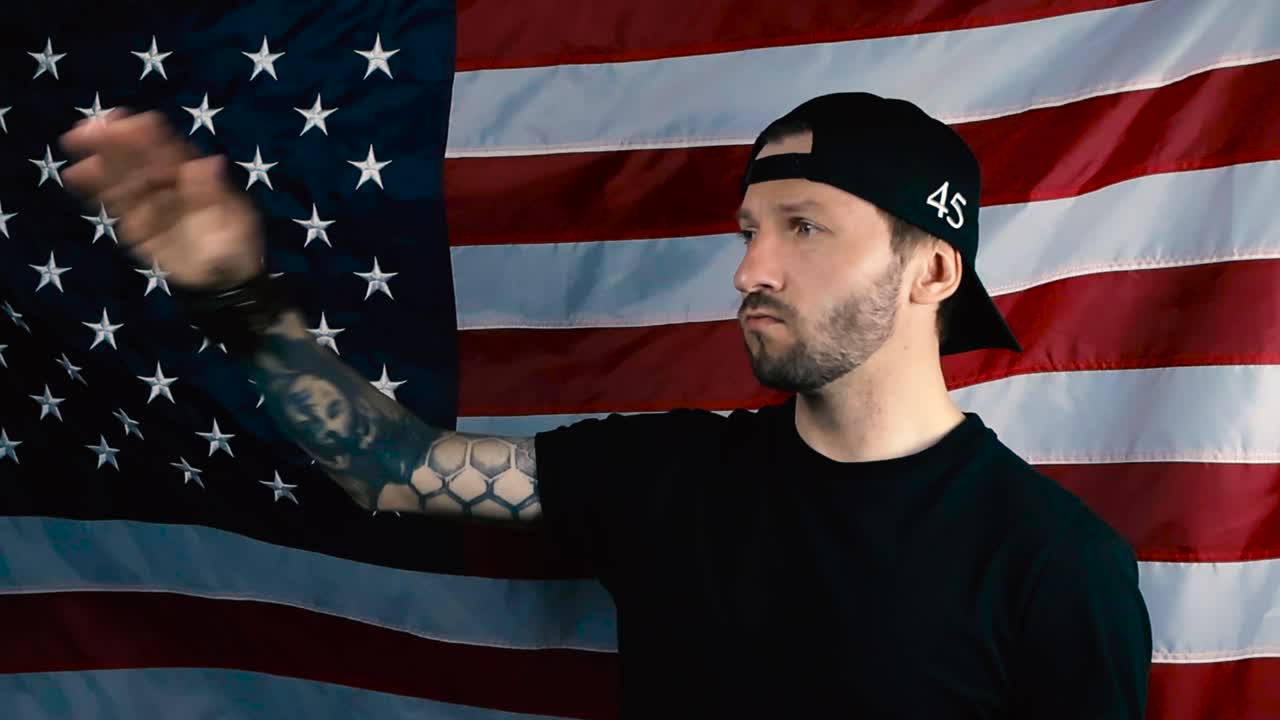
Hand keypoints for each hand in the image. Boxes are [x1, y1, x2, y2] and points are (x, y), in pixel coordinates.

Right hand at [59, 109, 264, 290]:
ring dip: (99, 158)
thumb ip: (217, 194)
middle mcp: (169, 182)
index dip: (151, 135)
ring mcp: (150, 200)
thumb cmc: (236, 246)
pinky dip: (94, 188)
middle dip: (115, 139)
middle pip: (140, 156)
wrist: (223, 281)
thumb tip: (210, 162)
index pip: (171, 149)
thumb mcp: (236, 222)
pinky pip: (113, 201)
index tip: (131, 121)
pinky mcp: (134, 221)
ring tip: (75, 143)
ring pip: (121, 174)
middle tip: (89, 126)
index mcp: (196, 175)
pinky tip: (75, 175)